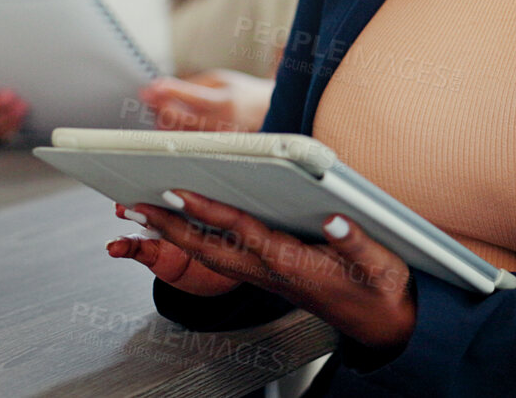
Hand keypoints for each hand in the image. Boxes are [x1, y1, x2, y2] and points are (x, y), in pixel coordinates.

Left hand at [106, 190, 416, 352]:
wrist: (381, 326)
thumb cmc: (381, 291)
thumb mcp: (381, 266)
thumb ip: (357, 242)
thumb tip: (336, 216)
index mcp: (294, 263)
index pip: (242, 232)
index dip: (210, 210)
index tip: (181, 189)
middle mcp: (271, 270)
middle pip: (209, 248)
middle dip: (169, 226)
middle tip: (133, 204)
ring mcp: (266, 274)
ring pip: (209, 254)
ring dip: (174, 233)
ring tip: (143, 210)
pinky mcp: (268, 273)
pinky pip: (221, 256)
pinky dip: (194, 238)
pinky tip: (181, 224)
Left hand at [137, 70, 273, 132]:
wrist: (267, 114)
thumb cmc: (241, 94)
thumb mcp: (218, 80)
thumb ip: (189, 85)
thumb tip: (159, 89)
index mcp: (225, 102)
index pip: (192, 98)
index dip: (169, 92)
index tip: (150, 89)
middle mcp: (221, 124)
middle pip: (180, 120)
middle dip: (159, 107)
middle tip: (149, 97)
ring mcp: (216, 141)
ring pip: (178, 134)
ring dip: (163, 119)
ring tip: (160, 107)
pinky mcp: (212, 152)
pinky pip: (184, 143)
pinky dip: (172, 131)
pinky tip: (170, 122)